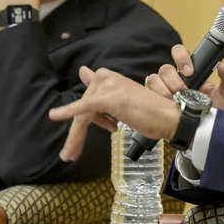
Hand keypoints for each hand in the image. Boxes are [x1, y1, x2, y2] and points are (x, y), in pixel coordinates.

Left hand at [50, 66, 180, 161]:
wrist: (168, 117)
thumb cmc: (149, 113)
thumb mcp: (121, 102)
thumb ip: (100, 91)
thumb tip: (84, 71)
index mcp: (108, 77)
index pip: (86, 98)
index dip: (78, 116)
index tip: (71, 135)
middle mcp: (105, 77)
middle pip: (83, 109)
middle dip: (79, 132)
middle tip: (73, 152)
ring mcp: (107, 87)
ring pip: (82, 115)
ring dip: (76, 136)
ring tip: (72, 152)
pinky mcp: (108, 99)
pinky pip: (84, 109)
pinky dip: (68, 112)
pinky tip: (55, 115)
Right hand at [143, 43, 223, 110]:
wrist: (204, 134)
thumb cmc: (214, 113)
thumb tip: (223, 66)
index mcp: (191, 71)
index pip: (180, 53)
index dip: (181, 57)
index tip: (190, 71)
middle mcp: (175, 79)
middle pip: (165, 68)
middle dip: (174, 79)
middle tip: (183, 91)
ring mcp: (164, 89)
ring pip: (154, 79)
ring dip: (164, 90)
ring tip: (175, 101)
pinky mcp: (156, 102)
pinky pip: (148, 93)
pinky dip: (156, 98)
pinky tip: (166, 106)